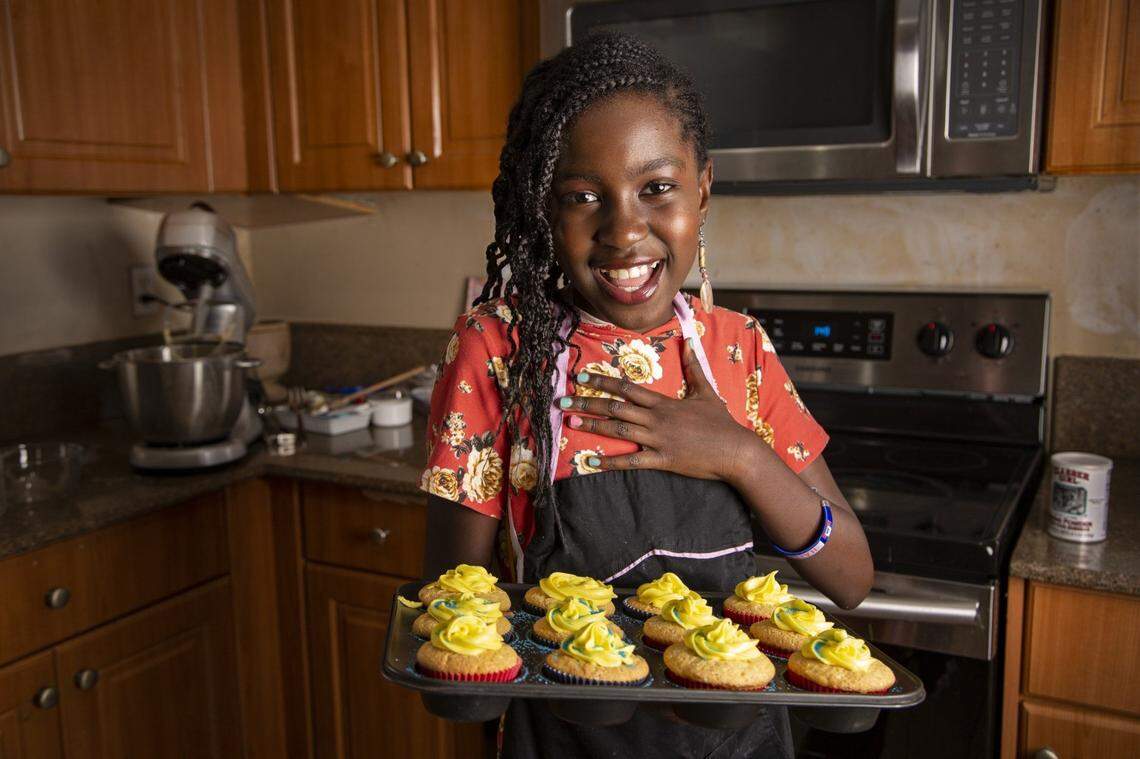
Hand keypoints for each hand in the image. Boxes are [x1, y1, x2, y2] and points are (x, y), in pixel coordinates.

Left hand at [560, 338, 756, 481]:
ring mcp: (658, 439)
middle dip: (587, 404)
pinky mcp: (662, 460)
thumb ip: (694, 367)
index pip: (627, 388)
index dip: (603, 381)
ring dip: (593, 427)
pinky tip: (592, 462)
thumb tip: (689, 341)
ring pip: (619, 430)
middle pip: (615, 408)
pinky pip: (631, 461)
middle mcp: (656, 418)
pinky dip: (610, 462)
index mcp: (663, 402)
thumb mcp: (706, 391)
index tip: (582, 377)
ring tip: (571, 423)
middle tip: (563, 402)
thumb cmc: (721, 422)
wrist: (736, 450)